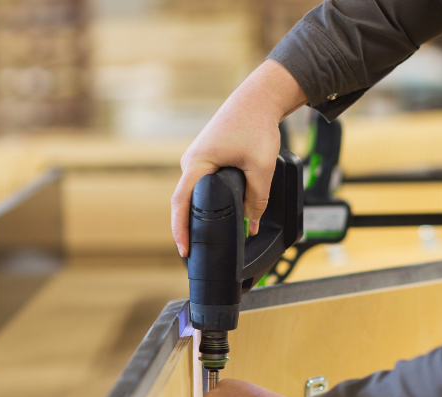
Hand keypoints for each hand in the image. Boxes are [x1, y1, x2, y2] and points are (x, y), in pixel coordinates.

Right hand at [171, 60, 307, 256]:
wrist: (257, 100)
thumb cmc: (256, 126)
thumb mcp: (261, 168)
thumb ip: (257, 200)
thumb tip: (251, 227)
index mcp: (198, 163)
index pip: (181, 202)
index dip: (180, 228)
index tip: (184, 250)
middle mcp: (192, 161)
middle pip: (183, 201)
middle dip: (186, 226)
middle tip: (193, 252)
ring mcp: (197, 159)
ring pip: (192, 193)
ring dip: (196, 214)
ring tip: (202, 238)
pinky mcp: (206, 157)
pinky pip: (200, 185)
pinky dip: (203, 202)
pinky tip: (211, 215)